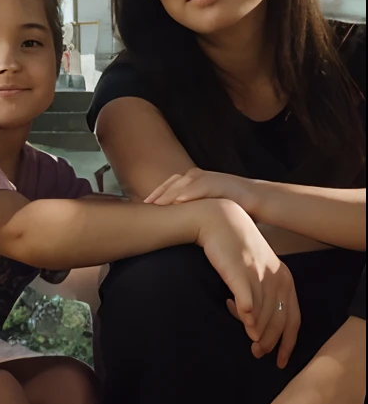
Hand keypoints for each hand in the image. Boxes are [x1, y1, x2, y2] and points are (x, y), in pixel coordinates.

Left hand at [145, 167, 259, 215]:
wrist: (261, 200)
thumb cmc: (233, 207)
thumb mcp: (208, 208)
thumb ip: (192, 212)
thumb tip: (174, 226)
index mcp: (195, 182)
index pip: (170, 186)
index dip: (156, 194)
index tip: (142, 205)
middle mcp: (200, 177)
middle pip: (173, 183)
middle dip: (158, 193)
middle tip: (144, 204)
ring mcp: (210, 178)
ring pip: (184, 184)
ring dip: (169, 193)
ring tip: (156, 203)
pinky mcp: (221, 183)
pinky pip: (202, 187)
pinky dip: (189, 193)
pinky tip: (178, 200)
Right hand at [193, 199, 299, 365]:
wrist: (218, 219)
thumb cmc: (236, 247)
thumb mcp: (256, 268)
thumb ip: (261, 292)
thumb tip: (257, 320)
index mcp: (285, 279)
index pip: (293, 318)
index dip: (289, 342)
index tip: (280, 361)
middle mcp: (276, 277)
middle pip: (279, 319)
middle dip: (271, 341)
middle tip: (258, 354)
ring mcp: (258, 273)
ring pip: (263, 311)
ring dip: (258, 332)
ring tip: (250, 344)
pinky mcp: (238, 270)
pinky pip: (247, 296)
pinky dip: (248, 312)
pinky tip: (246, 323)